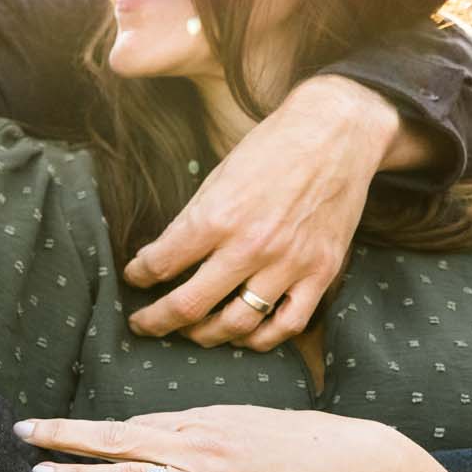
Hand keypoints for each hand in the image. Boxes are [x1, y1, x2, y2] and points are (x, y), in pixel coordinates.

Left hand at [14, 404, 461, 471]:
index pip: (132, 422)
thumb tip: (169, 428)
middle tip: (23, 432)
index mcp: (201, 424)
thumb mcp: (250, 422)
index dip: (90, 426)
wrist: (347, 469)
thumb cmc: (305, 445)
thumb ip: (206, 426)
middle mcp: (193, 447)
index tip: (53, 426)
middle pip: (116, 437)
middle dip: (65, 434)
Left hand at [122, 76, 397, 349]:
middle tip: (143, 324)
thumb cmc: (273, 147)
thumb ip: (194, 220)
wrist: (337, 132)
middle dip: (157, 320)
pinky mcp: (321, 273)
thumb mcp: (220, 175)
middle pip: (190, 306)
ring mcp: (289, 264)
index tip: (134, 278)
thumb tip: (163, 256)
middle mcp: (251, 246)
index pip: (161, 263)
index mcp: (218, 216)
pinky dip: (261, 339)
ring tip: (191, 332)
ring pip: (237, 325)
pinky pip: (287, 325)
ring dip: (205, 335)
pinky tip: (244, 335)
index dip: (139, 275)